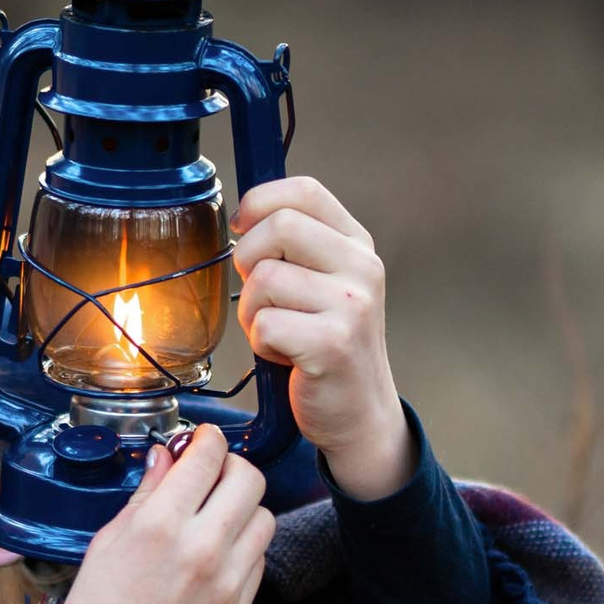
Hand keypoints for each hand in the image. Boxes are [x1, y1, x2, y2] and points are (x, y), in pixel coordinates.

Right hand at [49, 424, 273, 603]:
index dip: (205, 439)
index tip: (200, 440)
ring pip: (264, 517)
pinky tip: (214, 555)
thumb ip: (147, 493)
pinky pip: (258, 559)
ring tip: (215, 517)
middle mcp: (202, 549)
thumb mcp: (109, 539)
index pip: (207, 456)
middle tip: (210, 474)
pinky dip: (243, 548)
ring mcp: (227, 582)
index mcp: (161, 525)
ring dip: (243, 508)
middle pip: (249, 478)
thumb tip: (167, 456)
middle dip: (230, 466)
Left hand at [231, 175, 414, 499]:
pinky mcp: (332, 344)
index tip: (243, 229)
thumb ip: (295, 248)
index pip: (304, 191)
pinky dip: (262, 344)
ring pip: (264, 279)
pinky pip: (265, 324)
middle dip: (248, 260)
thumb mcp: (324, 284)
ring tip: (277, 332)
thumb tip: (241, 219)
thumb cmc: (327, 345)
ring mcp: (351, 305)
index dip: (260, 202)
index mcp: (356, 245)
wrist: (359, 412)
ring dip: (253, 312)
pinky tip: (284, 355)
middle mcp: (361, 268)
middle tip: (260, 294)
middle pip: (279, 227)